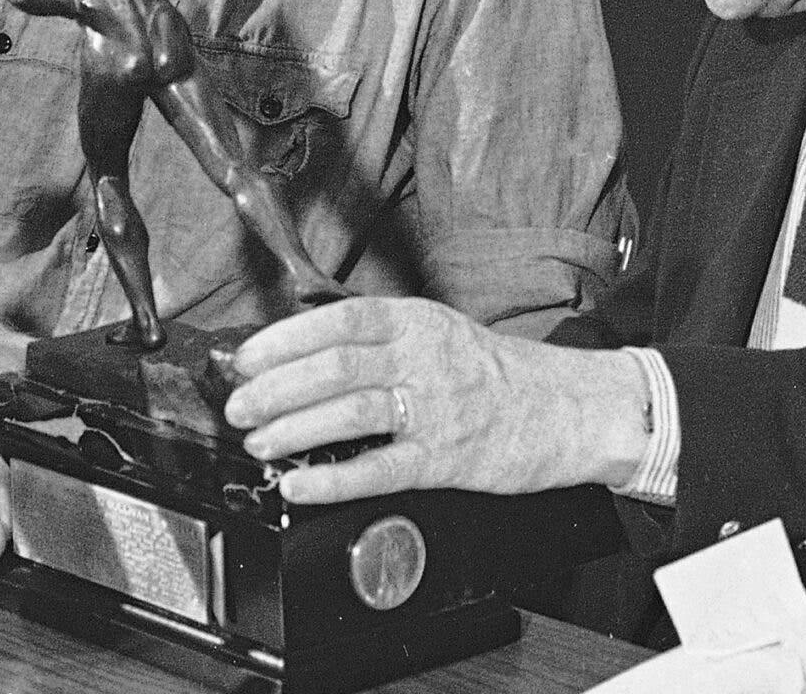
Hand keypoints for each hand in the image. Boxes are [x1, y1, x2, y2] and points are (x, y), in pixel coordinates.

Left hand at [223, 296, 653, 504]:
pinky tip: (300, 484)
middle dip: (275, 388)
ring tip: (260, 442)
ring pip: (352, 412)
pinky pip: (379, 469)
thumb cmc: (493, 371)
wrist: (566, 408)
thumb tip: (298, 343)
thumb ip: (375, 334)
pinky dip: (332, 479)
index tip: (246, 359)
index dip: (282, 340)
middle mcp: (423, 359)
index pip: (336, 321)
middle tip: (240, 406)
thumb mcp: (435, 330)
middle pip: (335, 366)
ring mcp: (436, 409)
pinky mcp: (447, 459)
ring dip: (294, 428)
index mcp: (415, 321)